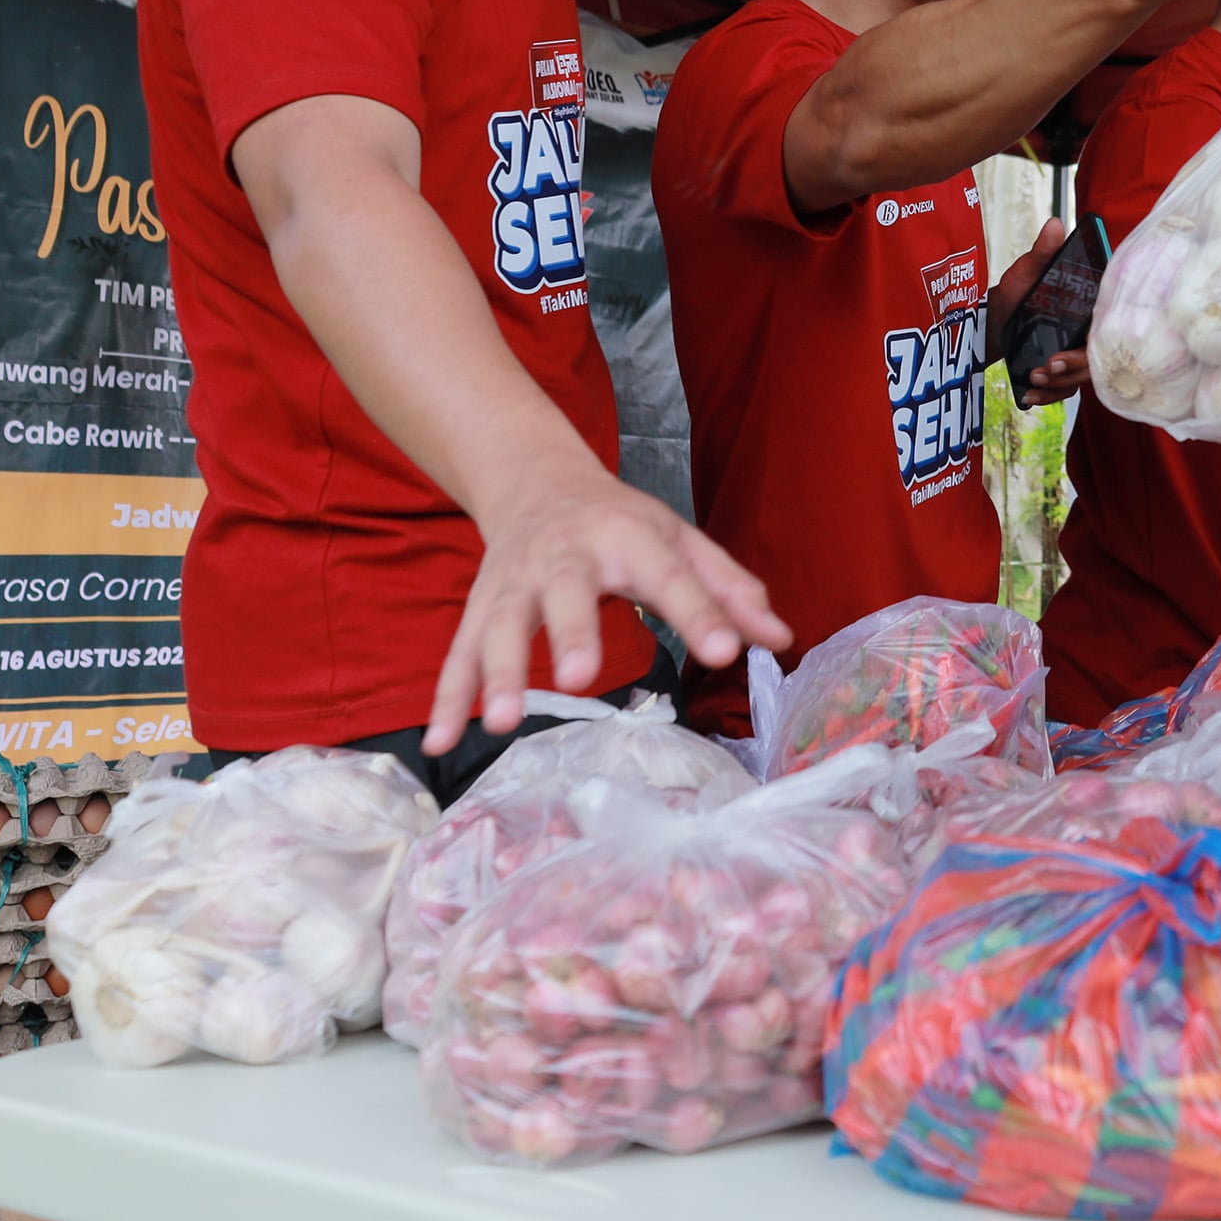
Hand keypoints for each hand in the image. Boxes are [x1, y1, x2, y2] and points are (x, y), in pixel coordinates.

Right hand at [425, 463, 788, 752]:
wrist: (536, 479)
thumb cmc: (621, 522)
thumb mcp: (681, 540)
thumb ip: (728, 589)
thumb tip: (780, 638)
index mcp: (629, 538)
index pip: (669, 576)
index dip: (698, 613)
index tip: (725, 651)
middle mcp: (565, 558)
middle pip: (566, 593)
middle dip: (570, 632)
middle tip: (579, 676)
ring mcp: (514, 583)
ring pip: (499, 626)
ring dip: (497, 672)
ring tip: (503, 721)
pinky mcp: (479, 608)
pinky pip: (458, 654)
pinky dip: (447, 697)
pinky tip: (440, 741)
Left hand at [989, 217, 1089, 402]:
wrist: (985, 326)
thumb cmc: (1009, 296)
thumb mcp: (1024, 274)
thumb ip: (1041, 254)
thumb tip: (1055, 223)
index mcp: (1086, 309)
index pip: (1105, 329)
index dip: (1093, 345)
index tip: (1066, 351)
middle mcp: (1086, 333)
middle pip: (1097, 359)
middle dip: (1073, 369)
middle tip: (1047, 367)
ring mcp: (1074, 354)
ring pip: (1082, 379)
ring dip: (1059, 385)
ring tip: (1033, 380)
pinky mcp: (1061, 374)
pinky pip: (1066, 391)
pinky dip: (1048, 397)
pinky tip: (1030, 397)